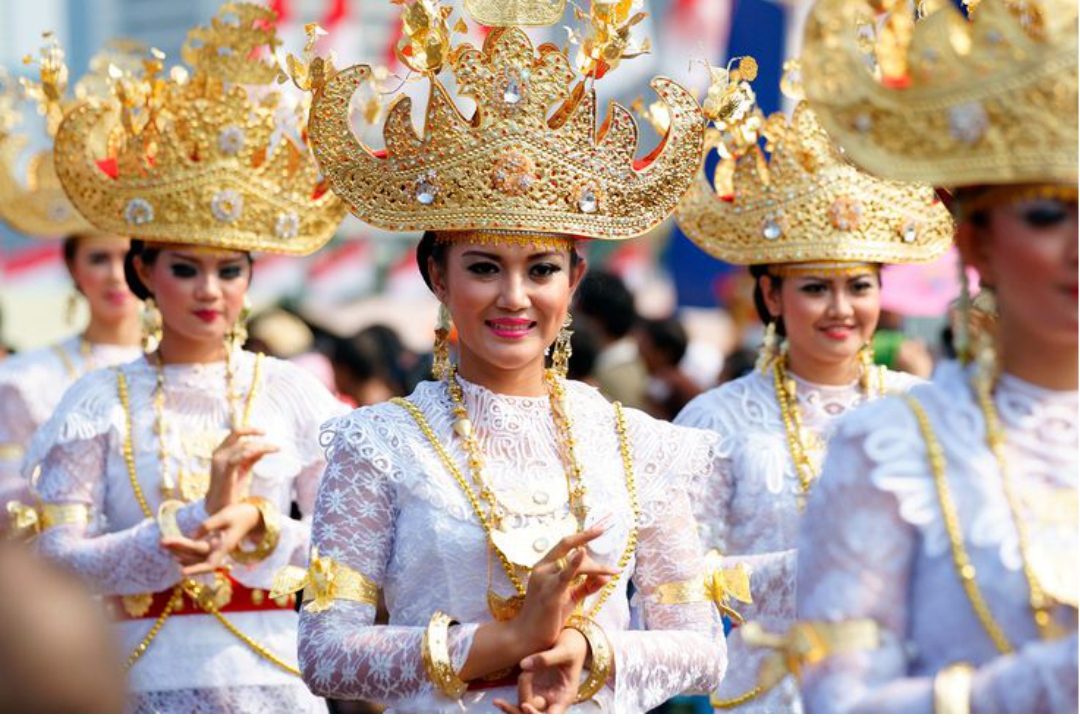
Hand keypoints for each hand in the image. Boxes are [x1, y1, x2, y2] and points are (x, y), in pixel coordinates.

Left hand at [161, 502, 262, 575]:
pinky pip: (199, 553)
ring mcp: (217, 549)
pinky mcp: (214, 545)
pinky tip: (175, 552)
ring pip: (196, 556)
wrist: (252, 516)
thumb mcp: (225, 516)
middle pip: (197, 556)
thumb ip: (208, 525)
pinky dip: (187, 552)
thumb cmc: (240, 515)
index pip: (209, 563)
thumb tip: (192, 535)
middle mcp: (220, 551)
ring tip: (164, 544)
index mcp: (224, 546)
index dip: (196, 569)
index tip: (181, 573)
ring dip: (180, 552)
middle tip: (162, 542)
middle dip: (179, 550)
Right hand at [205, 428, 277, 514]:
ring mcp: (220, 462)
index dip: (250, 430)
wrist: (219, 506)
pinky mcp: (224, 472)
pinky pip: (236, 458)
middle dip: (259, 440)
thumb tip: (263, 449)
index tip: (264, 432)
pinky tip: (261, 453)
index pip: (235, 434)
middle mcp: (219, 454)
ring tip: (274, 450)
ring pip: (243, 447)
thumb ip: (250, 459)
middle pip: (241, 440)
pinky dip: (248, 454)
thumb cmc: (230, 488)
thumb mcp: (242, 470)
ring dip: (261, 447)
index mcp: (221, 451)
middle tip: (275, 446)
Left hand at [492, 628, 588, 713]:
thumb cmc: (572, 645)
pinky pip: (520, 701)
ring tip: (522, 673)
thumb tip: (523, 666)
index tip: (525, 706)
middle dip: (518, 710)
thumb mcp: (564, 651)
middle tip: (501, 702)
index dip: (537, 714)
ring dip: (513, 702)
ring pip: (524, 709)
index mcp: (565, 696)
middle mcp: (553, 701)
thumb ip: (546, 658)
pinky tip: (497, 702)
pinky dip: (509, 705)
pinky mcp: (533, 690)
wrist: (570, 640)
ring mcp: (542, 696)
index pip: (552, 716)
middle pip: (534, 715)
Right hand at [508, 525, 616, 653]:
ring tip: (614, 571)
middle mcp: (542, 568)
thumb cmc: (548, 617)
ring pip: (576, 563)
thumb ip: (587, 586)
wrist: (528, 637)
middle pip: (570, 547)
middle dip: (589, 536)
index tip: (600, 527)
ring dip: (597, 566)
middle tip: (608, 532)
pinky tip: (583, 553)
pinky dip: (574, 563)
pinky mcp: (550, 593)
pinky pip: (565, 575)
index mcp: (544, 566)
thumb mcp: (570, 597)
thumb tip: (606, 577)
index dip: (582, 534)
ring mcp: (544, 579)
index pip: (565, 544)